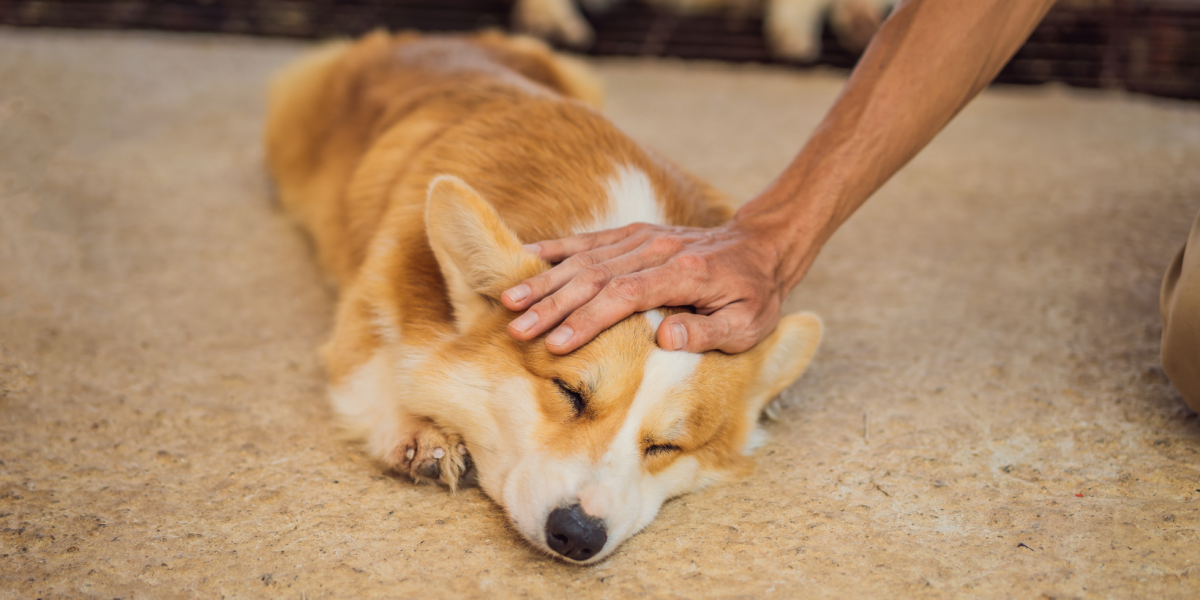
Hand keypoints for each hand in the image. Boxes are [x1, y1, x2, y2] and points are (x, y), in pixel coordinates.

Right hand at [501, 220, 798, 353]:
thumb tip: (666, 337)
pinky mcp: (634, 234)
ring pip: (585, 258)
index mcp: (685, 272)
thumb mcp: (748, 324)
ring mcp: (643, 238)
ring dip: (545, 281)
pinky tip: (524, 259)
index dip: (590, 319)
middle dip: (554, 305)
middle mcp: (658, 249)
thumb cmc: (755, 294)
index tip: (557, 343)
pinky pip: (588, 241)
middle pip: (595, 276)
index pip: (627, 295)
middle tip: (519, 331)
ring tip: (510, 303)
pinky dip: (555, 249)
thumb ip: (708, 331)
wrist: (761, 246)